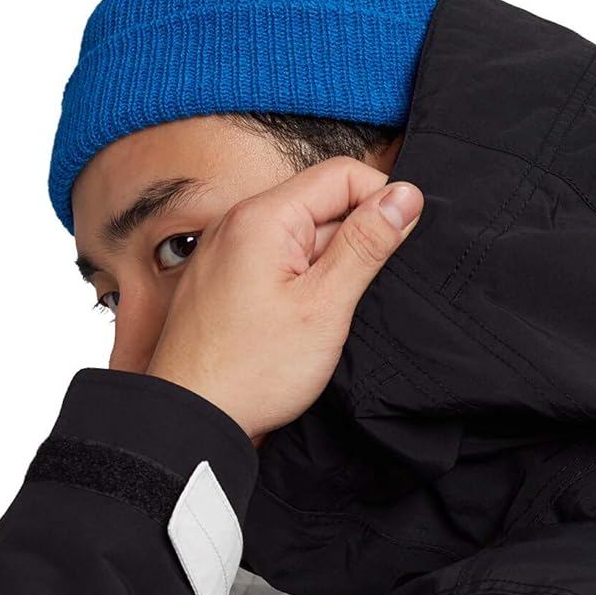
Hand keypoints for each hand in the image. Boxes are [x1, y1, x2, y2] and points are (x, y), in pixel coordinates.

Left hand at [144, 156, 423, 444]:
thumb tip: (404, 196)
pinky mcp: (222, 281)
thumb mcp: (326, 305)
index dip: (382, 202)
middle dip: (353, 242)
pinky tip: (299, 324)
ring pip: (300, 239)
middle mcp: (238, 223)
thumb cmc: (252, 371)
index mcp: (263, 217)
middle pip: (321, 205)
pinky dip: (298, 285)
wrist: (190, 419)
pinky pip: (274, 264)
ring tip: (323, 317)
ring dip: (326, 269)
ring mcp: (226, 252)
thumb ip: (366, 244)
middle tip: (353, 297)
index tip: (399, 243)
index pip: (343, 175)